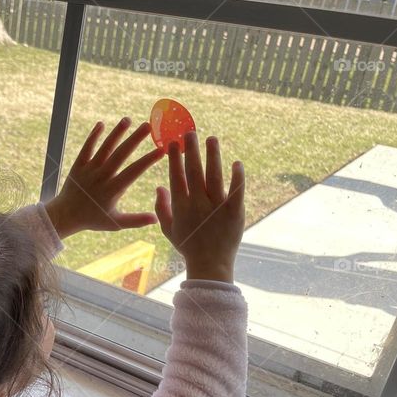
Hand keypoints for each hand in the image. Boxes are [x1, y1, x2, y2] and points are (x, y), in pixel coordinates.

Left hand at [45, 118, 163, 238]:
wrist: (65, 216)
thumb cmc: (93, 219)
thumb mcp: (115, 223)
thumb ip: (136, 220)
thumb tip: (156, 219)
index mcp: (112, 190)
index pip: (133, 172)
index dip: (148, 160)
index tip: (162, 150)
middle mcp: (101, 177)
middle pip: (120, 155)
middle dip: (135, 139)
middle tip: (149, 126)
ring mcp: (88, 170)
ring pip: (104, 148)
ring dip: (116, 133)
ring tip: (127, 119)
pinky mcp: (78, 165)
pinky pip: (86, 148)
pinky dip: (93, 136)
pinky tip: (101, 124)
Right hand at [155, 132, 244, 282]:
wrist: (210, 264)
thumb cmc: (187, 246)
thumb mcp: (168, 229)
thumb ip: (161, 208)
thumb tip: (159, 187)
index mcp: (180, 206)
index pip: (176, 176)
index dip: (175, 158)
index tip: (174, 142)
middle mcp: (197, 203)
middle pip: (194, 171)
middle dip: (191, 150)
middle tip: (190, 133)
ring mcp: (216, 206)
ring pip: (214, 175)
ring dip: (213, 156)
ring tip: (211, 139)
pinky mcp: (234, 211)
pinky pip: (236, 189)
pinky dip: (237, 176)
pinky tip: (236, 163)